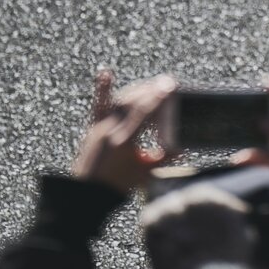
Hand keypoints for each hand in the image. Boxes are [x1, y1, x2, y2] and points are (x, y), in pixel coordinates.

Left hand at [70, 70, 175, 192]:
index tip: (170, 84)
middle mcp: (109, 129)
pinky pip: (99, 104)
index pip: (143, 112)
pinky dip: (103, 88)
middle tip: (168, 83)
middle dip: (151, 90)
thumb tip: (182, 148)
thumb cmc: (115, 187)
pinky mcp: (93, 127)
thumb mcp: (144, 173)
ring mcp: (99, 126)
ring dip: (137, 90)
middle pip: (132, 101)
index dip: (157, 97)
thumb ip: (163, 158)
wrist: (85, 195)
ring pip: (120, 99)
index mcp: (122, 141)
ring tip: (153, 85)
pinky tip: (106, 72)